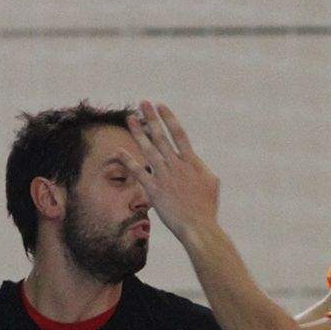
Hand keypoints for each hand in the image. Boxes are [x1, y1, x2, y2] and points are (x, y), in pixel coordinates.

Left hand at [125, 102, 219, 240]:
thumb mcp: (211, 182)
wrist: (199, 227)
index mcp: (192, 162)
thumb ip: (200, 167)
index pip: (179, 134)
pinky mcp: (154, 190)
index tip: (160, 105)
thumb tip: (193, 159)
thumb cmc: (207, 207)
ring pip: (148, 149)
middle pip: (161, 136)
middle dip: (151, 117)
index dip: (169, 118)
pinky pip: (138, 172)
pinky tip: (119, 151)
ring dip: (138, 132)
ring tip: (130, 118)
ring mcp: (165, 177)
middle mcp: (177, 165)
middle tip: (143, 102)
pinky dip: (128, 161)